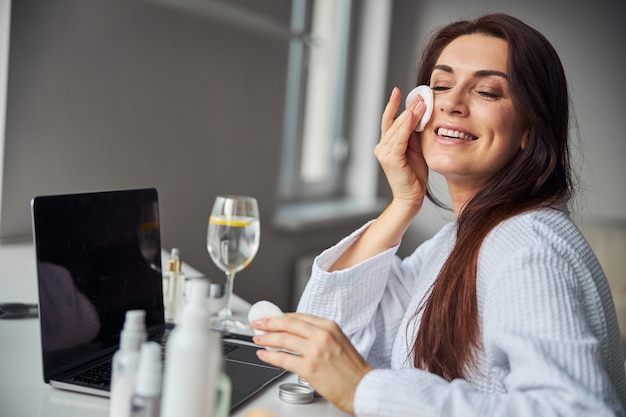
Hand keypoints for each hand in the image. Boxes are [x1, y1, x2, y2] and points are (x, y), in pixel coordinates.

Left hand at [252, 313, 372, 414]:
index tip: (272, 318)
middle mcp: (322, 335)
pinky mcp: (309, 367)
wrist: (363, 388)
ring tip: (258, 339)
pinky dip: (270, 356)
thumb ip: (320, 334)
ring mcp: (315, 350)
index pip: (299, 317)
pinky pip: (283, 358)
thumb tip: (298, 333)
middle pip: (288, 324)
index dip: (281, 317)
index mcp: (329, 326)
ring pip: (283, 339)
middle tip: (258, 323)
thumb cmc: (353, 369)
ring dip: (266, 338)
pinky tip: (263, 354)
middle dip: (269, 323)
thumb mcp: (339, 341)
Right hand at [375, 87, 428, 209]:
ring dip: (410, 114)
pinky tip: (412, 116)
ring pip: (398, 128)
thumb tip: (419, 115)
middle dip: (409, 107)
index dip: (393, 105)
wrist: (411, 197)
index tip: (398, 91)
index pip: (390, 121)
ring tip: (421, 102)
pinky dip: (406, 127)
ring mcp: (385, 153)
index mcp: (386, 145)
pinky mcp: (392, 160)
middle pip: (395, 122)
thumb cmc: (414, 175)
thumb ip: (414, 134)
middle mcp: (382, 147)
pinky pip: (400, 139)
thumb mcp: (415, 149)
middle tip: (421, 95)